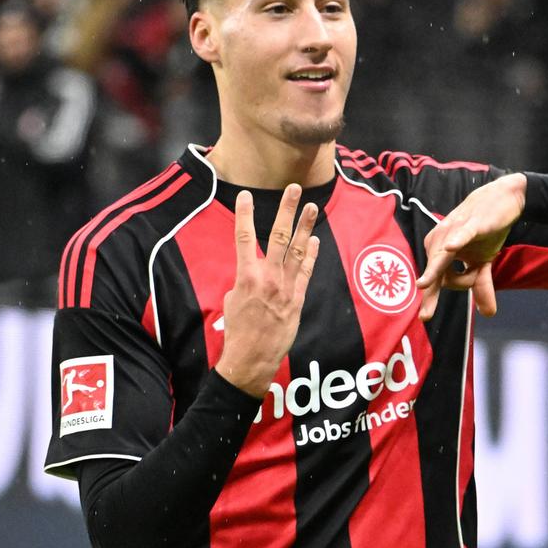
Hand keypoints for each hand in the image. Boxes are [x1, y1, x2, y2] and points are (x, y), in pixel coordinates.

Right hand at [215, 185, 319, 396]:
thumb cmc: (237, 331)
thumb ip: (244, 280)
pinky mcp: (297, 299)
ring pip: (298, 251)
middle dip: (286, 210)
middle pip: (279, 236)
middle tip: (294, 189)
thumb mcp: (232, 300)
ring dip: (305, 227)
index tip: (245, 195)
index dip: (245, 214)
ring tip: (312, 207)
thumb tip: (252, 272)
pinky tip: (314, 239)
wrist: (251, 359)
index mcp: (246, 276)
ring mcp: (285, 288)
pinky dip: (311, 255)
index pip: (244, 238)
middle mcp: (268, 278)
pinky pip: (306, 272)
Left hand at [415, 173, 525, 321]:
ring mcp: (452, 232)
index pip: (435, 279)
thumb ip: (481, 286)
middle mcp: (440, 242)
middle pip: (437, 273)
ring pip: (446, 260)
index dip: (431, 299)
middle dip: (432, 293)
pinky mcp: (470, 224)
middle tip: (425, 315)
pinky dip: (456, 241)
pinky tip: (451, 247)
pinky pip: (461, 235)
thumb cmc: (486, 230)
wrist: (503, 199)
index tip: (425, 318)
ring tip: (443, 281)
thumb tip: (488, 314)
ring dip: (452, 274)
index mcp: (440, 252)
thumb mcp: (484, 261)